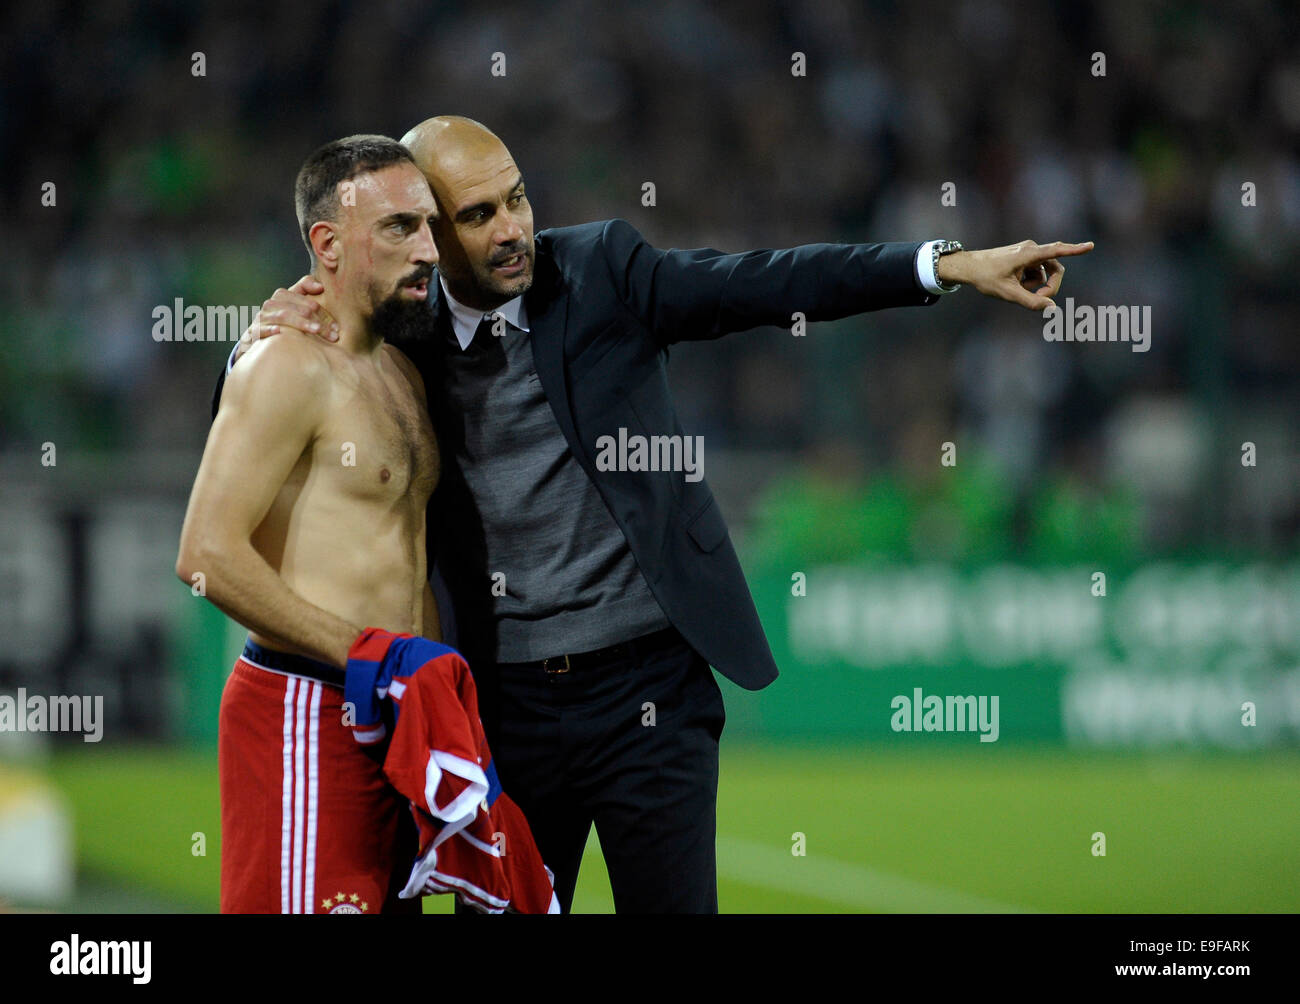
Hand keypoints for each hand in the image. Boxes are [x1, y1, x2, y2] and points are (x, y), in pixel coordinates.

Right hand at [234, 275, 336, 361]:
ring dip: (300, 323)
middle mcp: (271, 305)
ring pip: (282, 317)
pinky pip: (260, 330)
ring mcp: (262, 319)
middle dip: (316, 320)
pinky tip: (280, 332)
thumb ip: (305, 288)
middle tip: (332, 334)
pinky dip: (269, 330)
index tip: (337, 327)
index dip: (323, 312)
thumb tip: (320, 286)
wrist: (258, 337)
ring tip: (315, 331)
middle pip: (296, 308)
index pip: (304, 299)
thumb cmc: (283, 320)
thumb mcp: (294, 304)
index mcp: (282, 296)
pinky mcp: (253, 333)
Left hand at [936, 240, 1093, 310]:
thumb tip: (1052, 309)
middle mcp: (1031, 249)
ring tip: (1018, 291)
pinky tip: (1014, 285)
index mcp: (1028, 254)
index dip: (1075, 250)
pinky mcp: (1024, 257)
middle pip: (1056, 269)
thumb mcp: (1008, 294)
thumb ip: (1031, 302)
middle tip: (1038, 301)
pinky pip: (1036, 272)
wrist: (968, 267)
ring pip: (1045, 273)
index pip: (1056, 251)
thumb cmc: (986, 278)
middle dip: (1050, 287)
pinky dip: (1030, 282)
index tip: (1090, 246)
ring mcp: (1028, 252)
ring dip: (1037, 286)